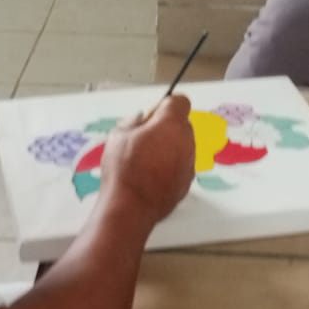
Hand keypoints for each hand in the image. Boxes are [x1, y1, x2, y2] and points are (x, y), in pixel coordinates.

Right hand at [99, 95, 195, 224]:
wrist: (131, 206)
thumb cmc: (124, 168)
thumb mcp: (119, 134)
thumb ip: (134, 120)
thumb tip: (142, 118)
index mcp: (172, 124)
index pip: (180, 101)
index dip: (165, 105)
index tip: (152, 115)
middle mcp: (187, 141)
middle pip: (182, 125)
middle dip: (166, 128)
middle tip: (143, 138)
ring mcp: (189, 163)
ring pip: (182, 146)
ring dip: (168, 148)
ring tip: (145, 161)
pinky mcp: (187, 182)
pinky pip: (180, 166)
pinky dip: (170, 167)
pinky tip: (151, 176)